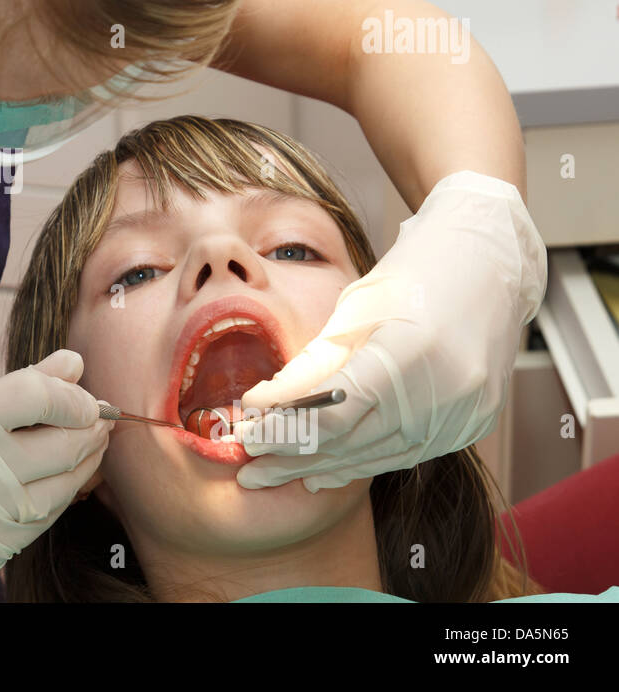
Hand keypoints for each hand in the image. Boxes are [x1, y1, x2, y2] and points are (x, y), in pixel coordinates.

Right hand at [0, 349, 111, 600]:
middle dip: (89, 424)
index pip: (39, 396)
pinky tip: (50, 478)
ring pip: (64, 488)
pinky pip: (42, 521)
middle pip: (65, 444)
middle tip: (92, 413)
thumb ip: (13, 388)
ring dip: (83, 460)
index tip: (77, 389)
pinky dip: (55, 495)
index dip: (70, 391)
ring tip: (80, 441)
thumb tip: (71, 366)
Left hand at [233, 170, 546, 491]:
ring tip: (275, 474)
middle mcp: (443, 393)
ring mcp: (465, 413)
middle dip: (292, 458)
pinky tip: (325, 469)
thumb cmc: (412, 275)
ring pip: (378, 457)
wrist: (490, 262)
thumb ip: (310, 364)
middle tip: (248, 469)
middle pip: (352, 443)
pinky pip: (407, 454)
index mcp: (407, 354)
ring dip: (323, 467)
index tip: (245, 436)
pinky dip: (363, 462)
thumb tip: (261, 404)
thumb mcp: (353, 311)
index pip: (332, 413)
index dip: (284, 431)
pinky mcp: (475, 423)